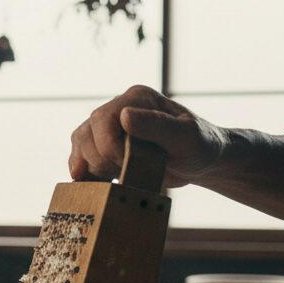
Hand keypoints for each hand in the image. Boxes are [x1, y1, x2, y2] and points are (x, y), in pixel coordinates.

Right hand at [70, 85, 227, 186]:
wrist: (203, 162)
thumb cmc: (200, 146)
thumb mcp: (186, 136)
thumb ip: (158, 125)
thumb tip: (124, 116)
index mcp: (137, 98)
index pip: (103, 118)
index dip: (108, 145)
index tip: (128, 163)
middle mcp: (119, 108)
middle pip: (87, 132)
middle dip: (102, 159)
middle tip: (127, 172)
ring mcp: (110, 127)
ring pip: (81, 143)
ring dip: (91, 167)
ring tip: (114, 178)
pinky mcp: (106, 146)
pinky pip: (81, 155)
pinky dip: (83, 172)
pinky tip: (92, 184)